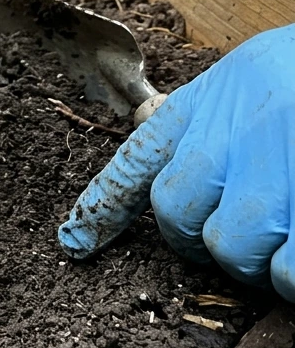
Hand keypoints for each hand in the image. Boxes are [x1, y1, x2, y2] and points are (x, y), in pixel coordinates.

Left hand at [58, 25, 294, 300]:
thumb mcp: (252, 75)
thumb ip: (208, 113)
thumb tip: (155, 139)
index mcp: (209, 105)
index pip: (137, 162)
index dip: (102, 209)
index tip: (75, 243)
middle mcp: (227, 138)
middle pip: (181, 220)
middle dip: (211, 241)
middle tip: (253, 234)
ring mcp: (272, 176)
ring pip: (235, 252)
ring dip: (266, 261)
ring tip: (292, 234)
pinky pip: (289, 271)